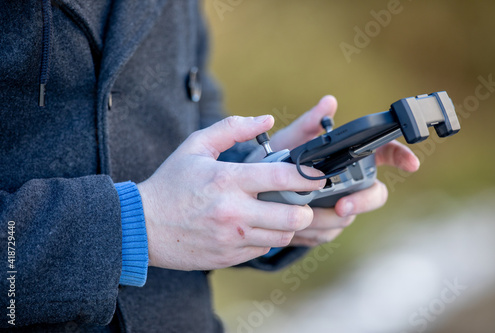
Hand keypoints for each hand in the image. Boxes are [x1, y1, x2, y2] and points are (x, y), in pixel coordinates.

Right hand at [138, 116, 325, 270]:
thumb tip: (266, 119)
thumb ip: (232, 128)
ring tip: (283, 213)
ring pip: (282, 236)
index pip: (281, 178)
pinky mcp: (229, 257)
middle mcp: (233, 211)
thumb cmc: (170, 183)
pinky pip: (264, 249)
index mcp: (226, 180)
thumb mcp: (195, 146)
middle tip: (304, 201)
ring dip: (289, 225)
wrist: (142, 226)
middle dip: (306, 209)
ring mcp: (232, 238)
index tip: (320, 176)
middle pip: (292, 216)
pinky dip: (268, 238)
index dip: (308, 176)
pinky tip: (259, 226)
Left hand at [268, 95, 419, 246]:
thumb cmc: (279, 160)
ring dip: (330, 219)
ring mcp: (343, 205)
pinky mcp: (328, 226)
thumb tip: (329, 102)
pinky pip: (328, 233)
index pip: (385, 154)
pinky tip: (299, 229)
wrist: (258, 191)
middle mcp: (352, 183)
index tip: (411, 164)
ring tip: (307, 217)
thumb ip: (310, 123)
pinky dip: (315, 232)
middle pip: (374, 193)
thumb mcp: (291, 140)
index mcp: (350, 158)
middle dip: (362, 201)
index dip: (401, 157)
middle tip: (342, 206)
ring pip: (348, 218)